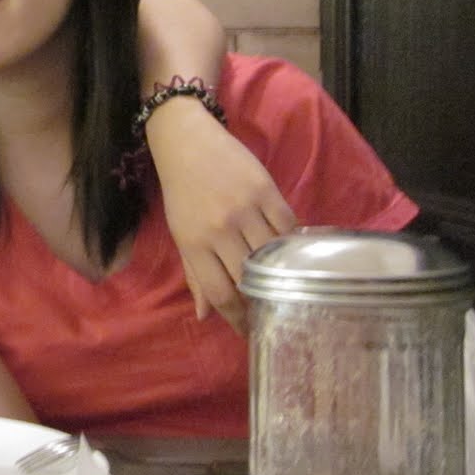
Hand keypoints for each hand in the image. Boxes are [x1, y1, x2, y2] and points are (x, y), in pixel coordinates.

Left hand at [146, 97, 295, 331]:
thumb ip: (195, 275)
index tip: (250, 331)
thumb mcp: (181, 234)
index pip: (222, 293)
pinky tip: (294, 252)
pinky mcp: (266, 190)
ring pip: (273, 254)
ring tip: (287, 285)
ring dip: (281, 274)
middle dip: (261, 302)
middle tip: (272, 312)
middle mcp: (219, 228)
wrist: (187, 143)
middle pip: (250, 278)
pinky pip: (288, 226)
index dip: (238, 318)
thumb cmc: (182, 193)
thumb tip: (205, 316)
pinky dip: (293, 243)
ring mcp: (245, 208)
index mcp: (194, 243)